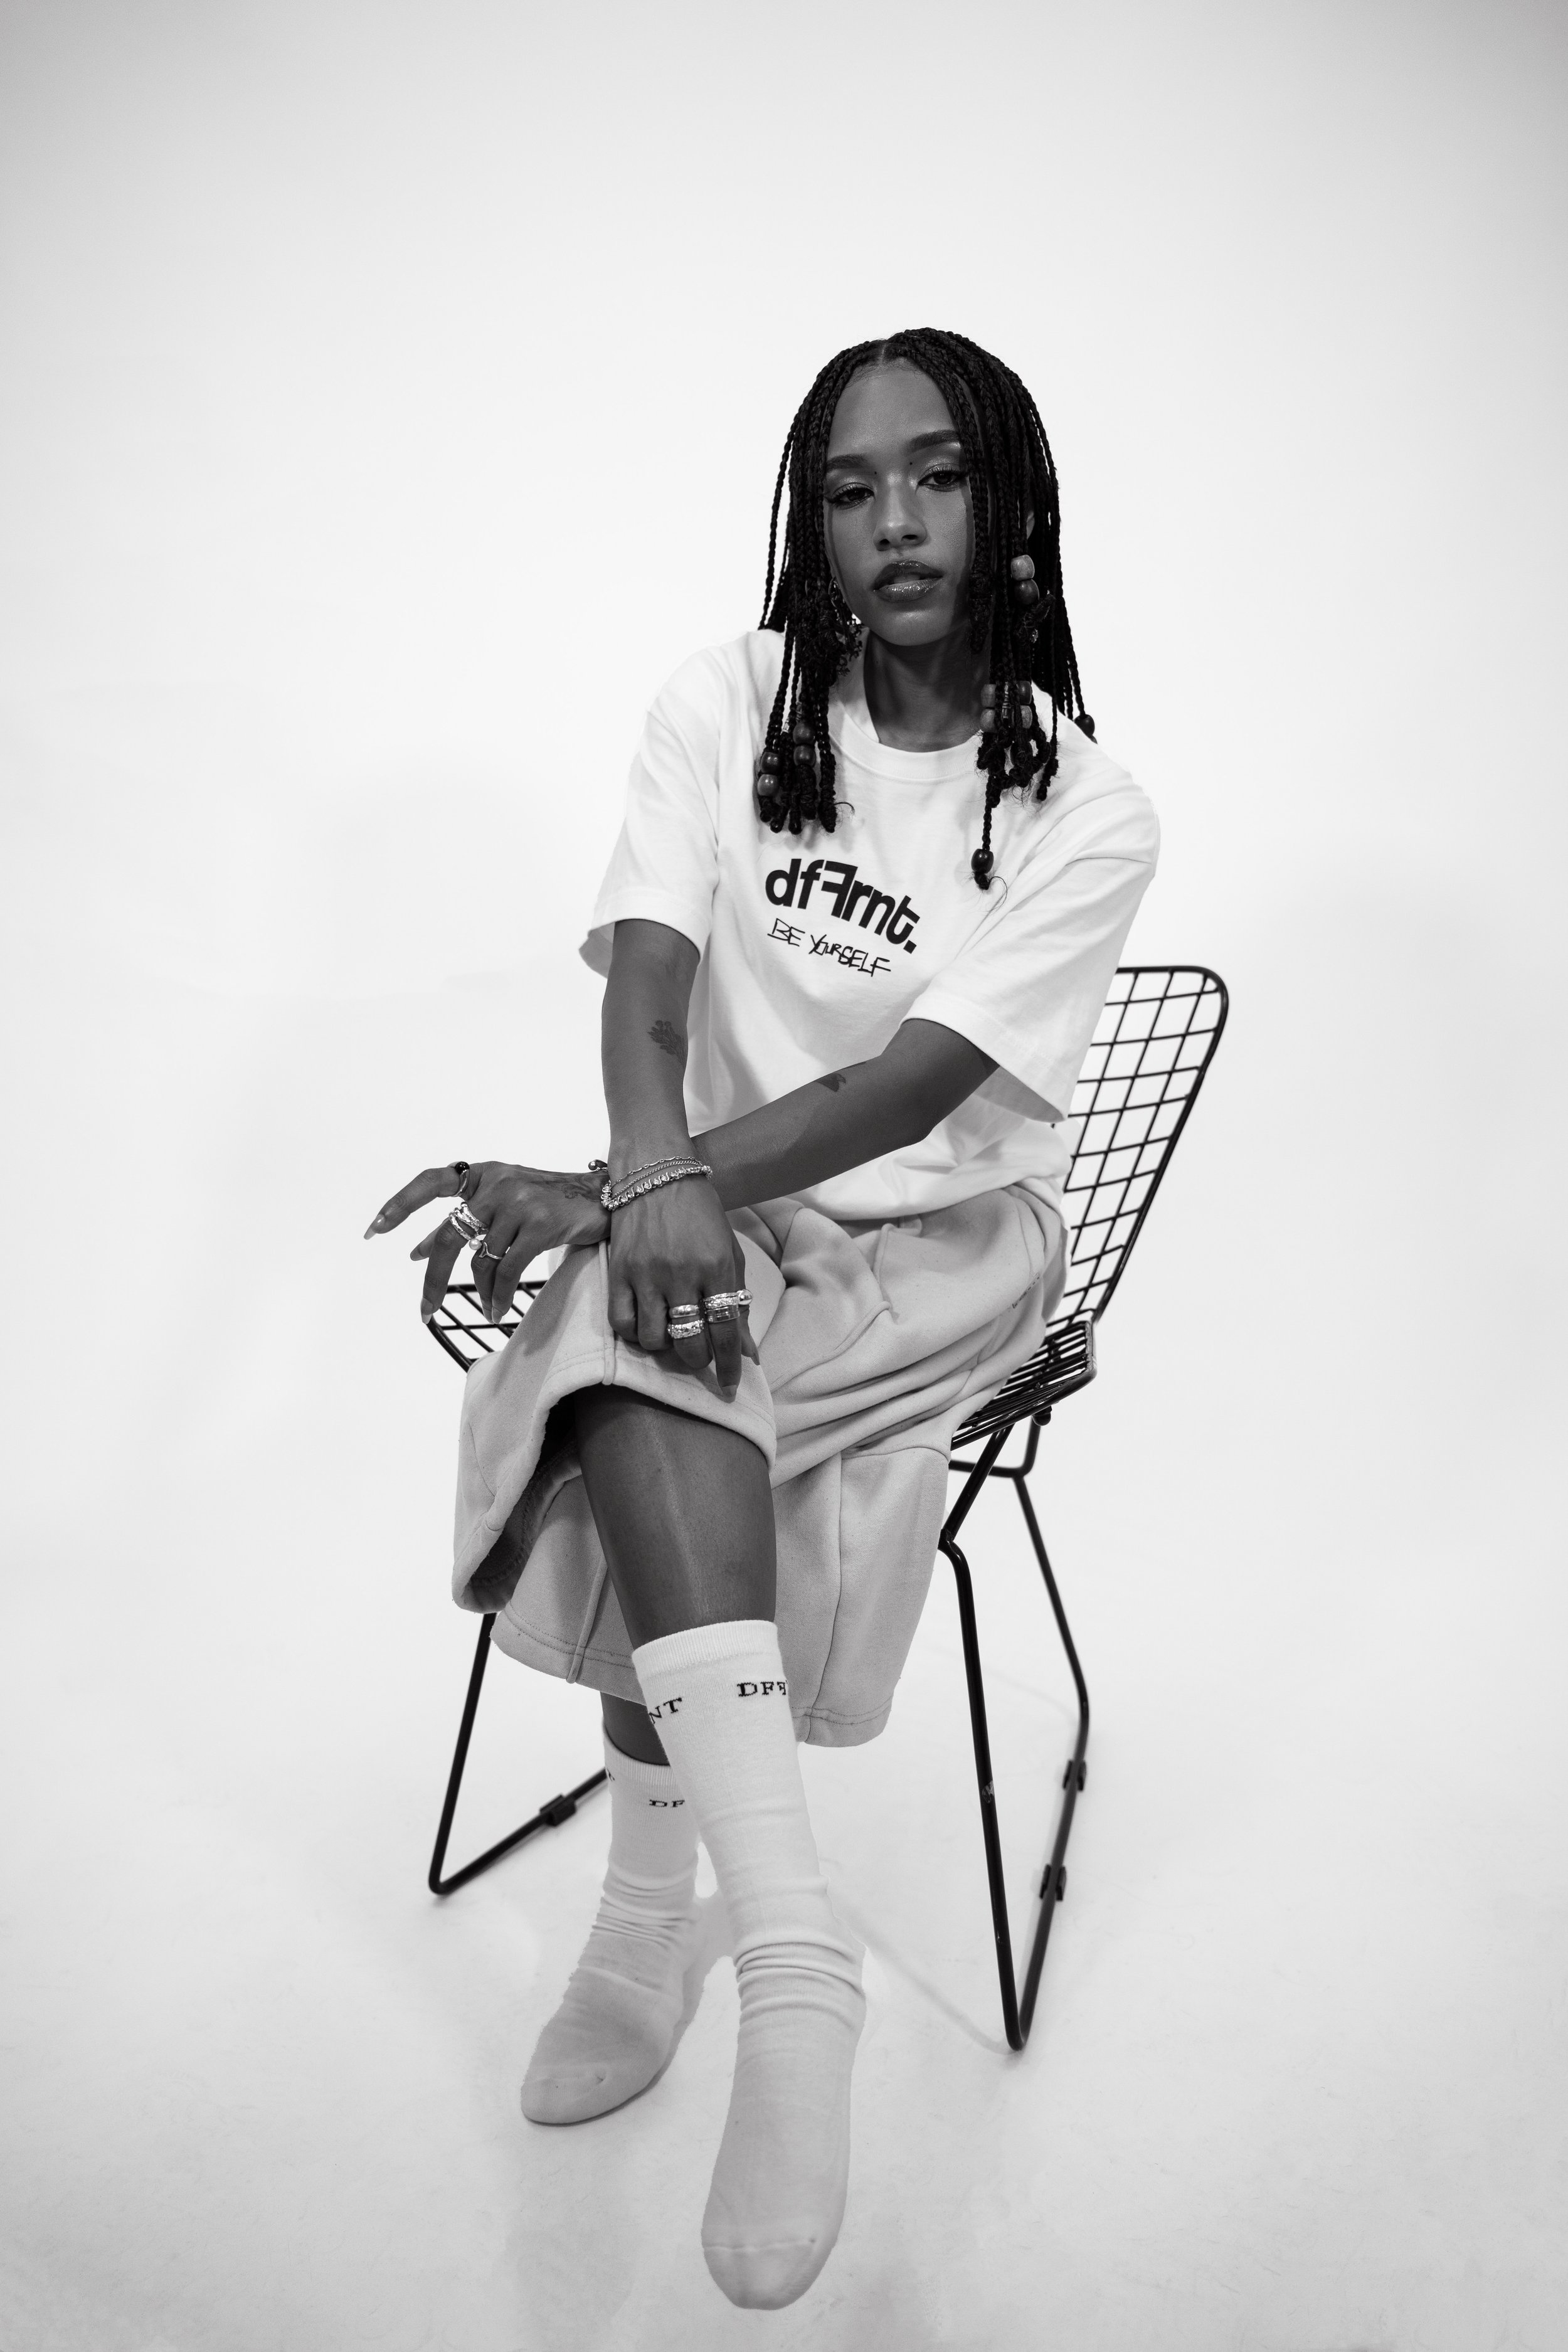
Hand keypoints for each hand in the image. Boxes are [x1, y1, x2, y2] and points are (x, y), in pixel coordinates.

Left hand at [364, 1160, 609, 1323]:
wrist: (604, 1198)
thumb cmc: (550, 1203)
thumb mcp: (504, 1202)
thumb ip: (466, 1220)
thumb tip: (417, 1250)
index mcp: (483, 1174)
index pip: (430, 1182)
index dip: (400, 1204)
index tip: (374, 1231)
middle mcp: (496, 1183)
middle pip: (449, 1236)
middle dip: (433, 1278)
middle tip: (424, 1310)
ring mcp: (518, 1203)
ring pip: (480, 1260)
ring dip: (480, 1292)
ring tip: (486, 1308)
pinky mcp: (540, 1224)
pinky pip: (506, 1271)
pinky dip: (498, 1296)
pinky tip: (497, 1310)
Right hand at [607, 1175, 757, 1398]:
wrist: (656, 1172)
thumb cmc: (700, 1214)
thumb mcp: (729, 1252)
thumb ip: (738, 1301)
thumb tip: (748, 1353)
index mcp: (717, 1267)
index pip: (726, 1333)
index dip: (730, 1367)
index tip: (731, 1386)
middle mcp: (683, 1274)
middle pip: (690, 1344)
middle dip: (698, 1361)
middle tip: (699, 1355)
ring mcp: (647, 1273)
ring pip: (654, 1340)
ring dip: (665, 1348)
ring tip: (671, 1333)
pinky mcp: (618, 1271)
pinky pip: (622, 1323)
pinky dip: (634, 1333)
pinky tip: (645, 1324)